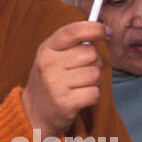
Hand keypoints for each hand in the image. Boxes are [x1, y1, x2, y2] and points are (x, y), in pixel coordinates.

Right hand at [21, 21, 108, 139]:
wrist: (33, 112)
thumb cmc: (50, 81)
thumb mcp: (52, 57)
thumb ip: (72, 44)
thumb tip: (102, 31)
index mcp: (46, 49)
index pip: (73, 32)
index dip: (95, 28)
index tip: (108, 32)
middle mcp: (49, 65)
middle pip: (91, 54)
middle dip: (94, 62)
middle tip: (83, 70)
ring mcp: (55, 84)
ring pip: (95, 74)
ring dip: (94, 81)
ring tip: (79, 86)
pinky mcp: (65, 103)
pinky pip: (95, 93)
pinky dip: (92, 96)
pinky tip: (79, 97)